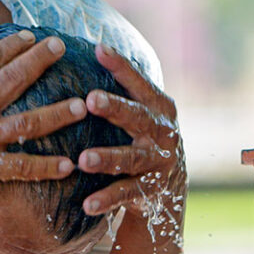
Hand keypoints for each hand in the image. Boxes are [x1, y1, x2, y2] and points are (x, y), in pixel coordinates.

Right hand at [0, 30, 83, 204]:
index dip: (15, 46)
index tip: (34, 37)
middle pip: (13, 81)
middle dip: (40, 61)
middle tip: (62, 48)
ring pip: (26, 123)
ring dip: (56, 115)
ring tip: (80, 106)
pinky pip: (21, 168)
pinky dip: (46, 167)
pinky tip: (68, 165)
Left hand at [77, 44, 185, 241]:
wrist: (169, 187)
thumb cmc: (142, 137)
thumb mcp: (140, 111)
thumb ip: (122, 89)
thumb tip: (86, 48)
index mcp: (159, 106)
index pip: (139, 83)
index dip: (121, 66)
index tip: (98, 48)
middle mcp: (162, 131)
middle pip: (138, 117)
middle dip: (115, 108)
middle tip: (91, 99)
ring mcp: (157, 162)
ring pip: (131, 159)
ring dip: (107, 158)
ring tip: (83, 160)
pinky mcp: (150, 190)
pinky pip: (126, 194)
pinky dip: (107, 200)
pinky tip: (87, 205)